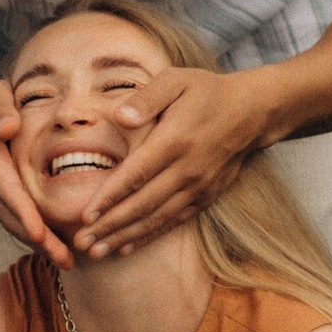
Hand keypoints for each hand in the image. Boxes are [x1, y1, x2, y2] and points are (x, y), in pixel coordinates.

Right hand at [0, 80, 73, 268]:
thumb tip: (7, 128)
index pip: (6, 187)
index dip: (23, 212)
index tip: (40, 233)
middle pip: (11, 215)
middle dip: (37, 240)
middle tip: (65, 260)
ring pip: (12, 224)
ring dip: (38, 246)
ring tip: (66, 262)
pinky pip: (14, 221)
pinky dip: (34, 238)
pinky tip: (57, 251)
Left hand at [73, 67, 262, 258]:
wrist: (251, 112)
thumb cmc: (205, 92)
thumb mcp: (176, 79)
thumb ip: (146, 97)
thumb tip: (120, 116)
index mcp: (175, 139)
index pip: (136, 174)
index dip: (110, 197)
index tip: (85, 215)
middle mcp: (187, 168)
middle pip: (142, 204)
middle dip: (109, 226)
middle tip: (80, 242)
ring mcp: (198, 186)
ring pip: (156, 218)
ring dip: (124, 238)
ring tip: (96, 252)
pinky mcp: (205, 197)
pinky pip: (173, 221)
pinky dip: (148, 237)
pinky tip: (125, 248)